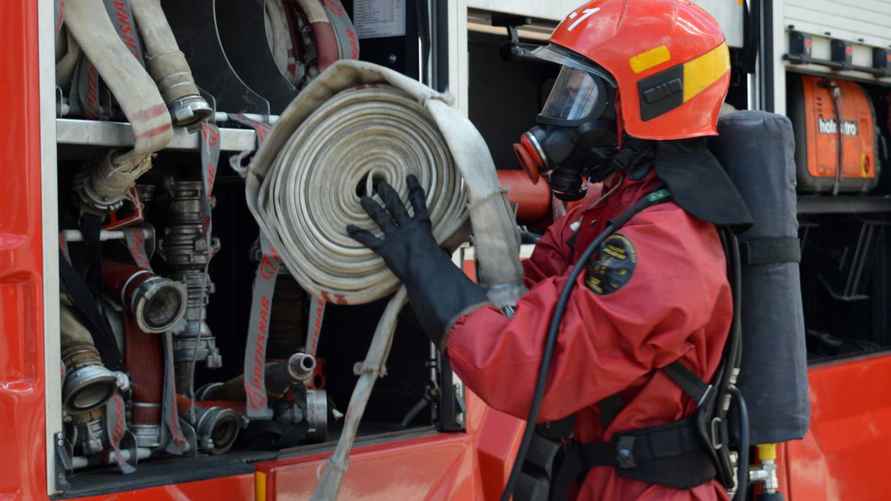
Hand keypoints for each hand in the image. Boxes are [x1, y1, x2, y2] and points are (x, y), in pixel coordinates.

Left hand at [347, 175, 488, 343]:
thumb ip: (454, 249)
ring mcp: (395, 236)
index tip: (411, 177)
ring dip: (371, 207)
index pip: (420, 203)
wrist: (426, 272)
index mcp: (424, 226)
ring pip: (381, 217)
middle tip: (380, 182)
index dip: (415, 190)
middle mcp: (407, 227)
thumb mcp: (450, 255)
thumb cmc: (441, 267)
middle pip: (396, 205)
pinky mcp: (385, 248)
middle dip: (388, 193)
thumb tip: (480, 259)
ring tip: (362, 198)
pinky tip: (347, 228)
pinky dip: (358, 234)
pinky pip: (370, 239)